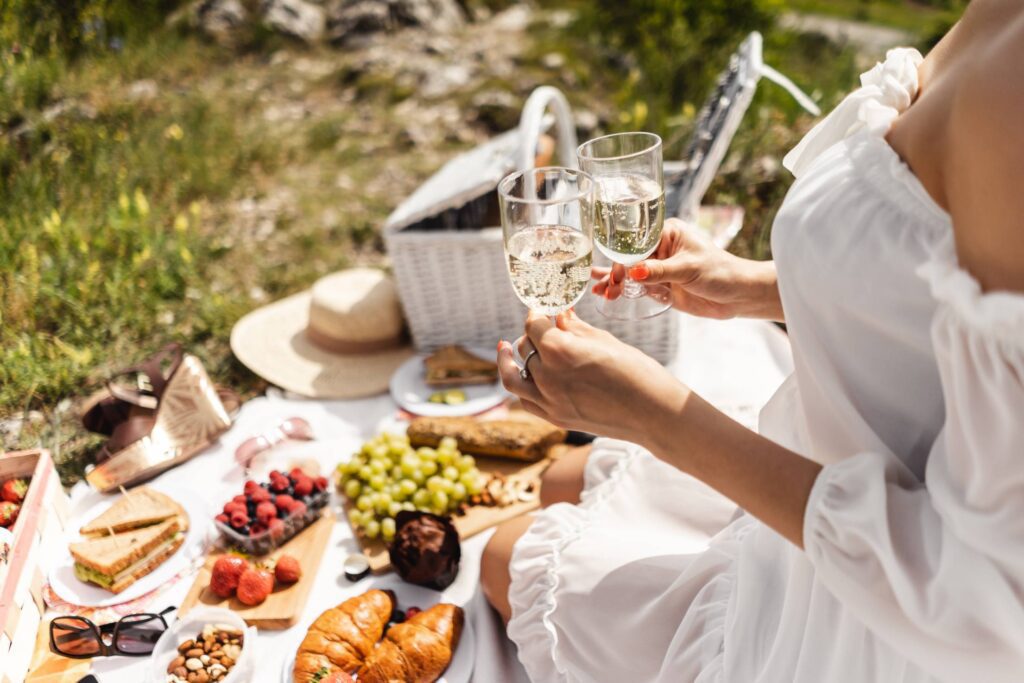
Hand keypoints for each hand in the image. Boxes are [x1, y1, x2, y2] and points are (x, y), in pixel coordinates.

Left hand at [496, 310, 687, 444]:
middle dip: (532, 333)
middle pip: (524, 347)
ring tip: (506, 349)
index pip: (534, 324)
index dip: (537, 312)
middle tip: (542, 326)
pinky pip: (526, 400)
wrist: (654, 413)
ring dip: (508, 361)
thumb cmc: (636, 371)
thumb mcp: (604, 341)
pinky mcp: (556, 418)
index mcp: (559, 350)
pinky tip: (527, 376)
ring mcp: (549, 401)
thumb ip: (575, 328)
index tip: (542, 308)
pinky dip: (522, 386)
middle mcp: (547, 376)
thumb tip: (559, 314)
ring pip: (513, 377)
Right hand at [592, 218, 782, 320]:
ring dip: (615, 282)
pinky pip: (638, 287)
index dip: (622, 257)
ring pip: (631, 274)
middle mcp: (661, 248)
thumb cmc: (720, 272)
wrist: (737, 296)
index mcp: (667, 233)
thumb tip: (633, 272)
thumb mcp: (688, 269)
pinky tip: (606, 293)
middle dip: (615, 272)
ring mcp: (660, 268)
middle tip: (605, 286)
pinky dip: (623, 290)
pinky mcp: (661, 286)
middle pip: (629, 258)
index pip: (637, 243)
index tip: (613, 272)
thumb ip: (658, 271)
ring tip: (599, 292)